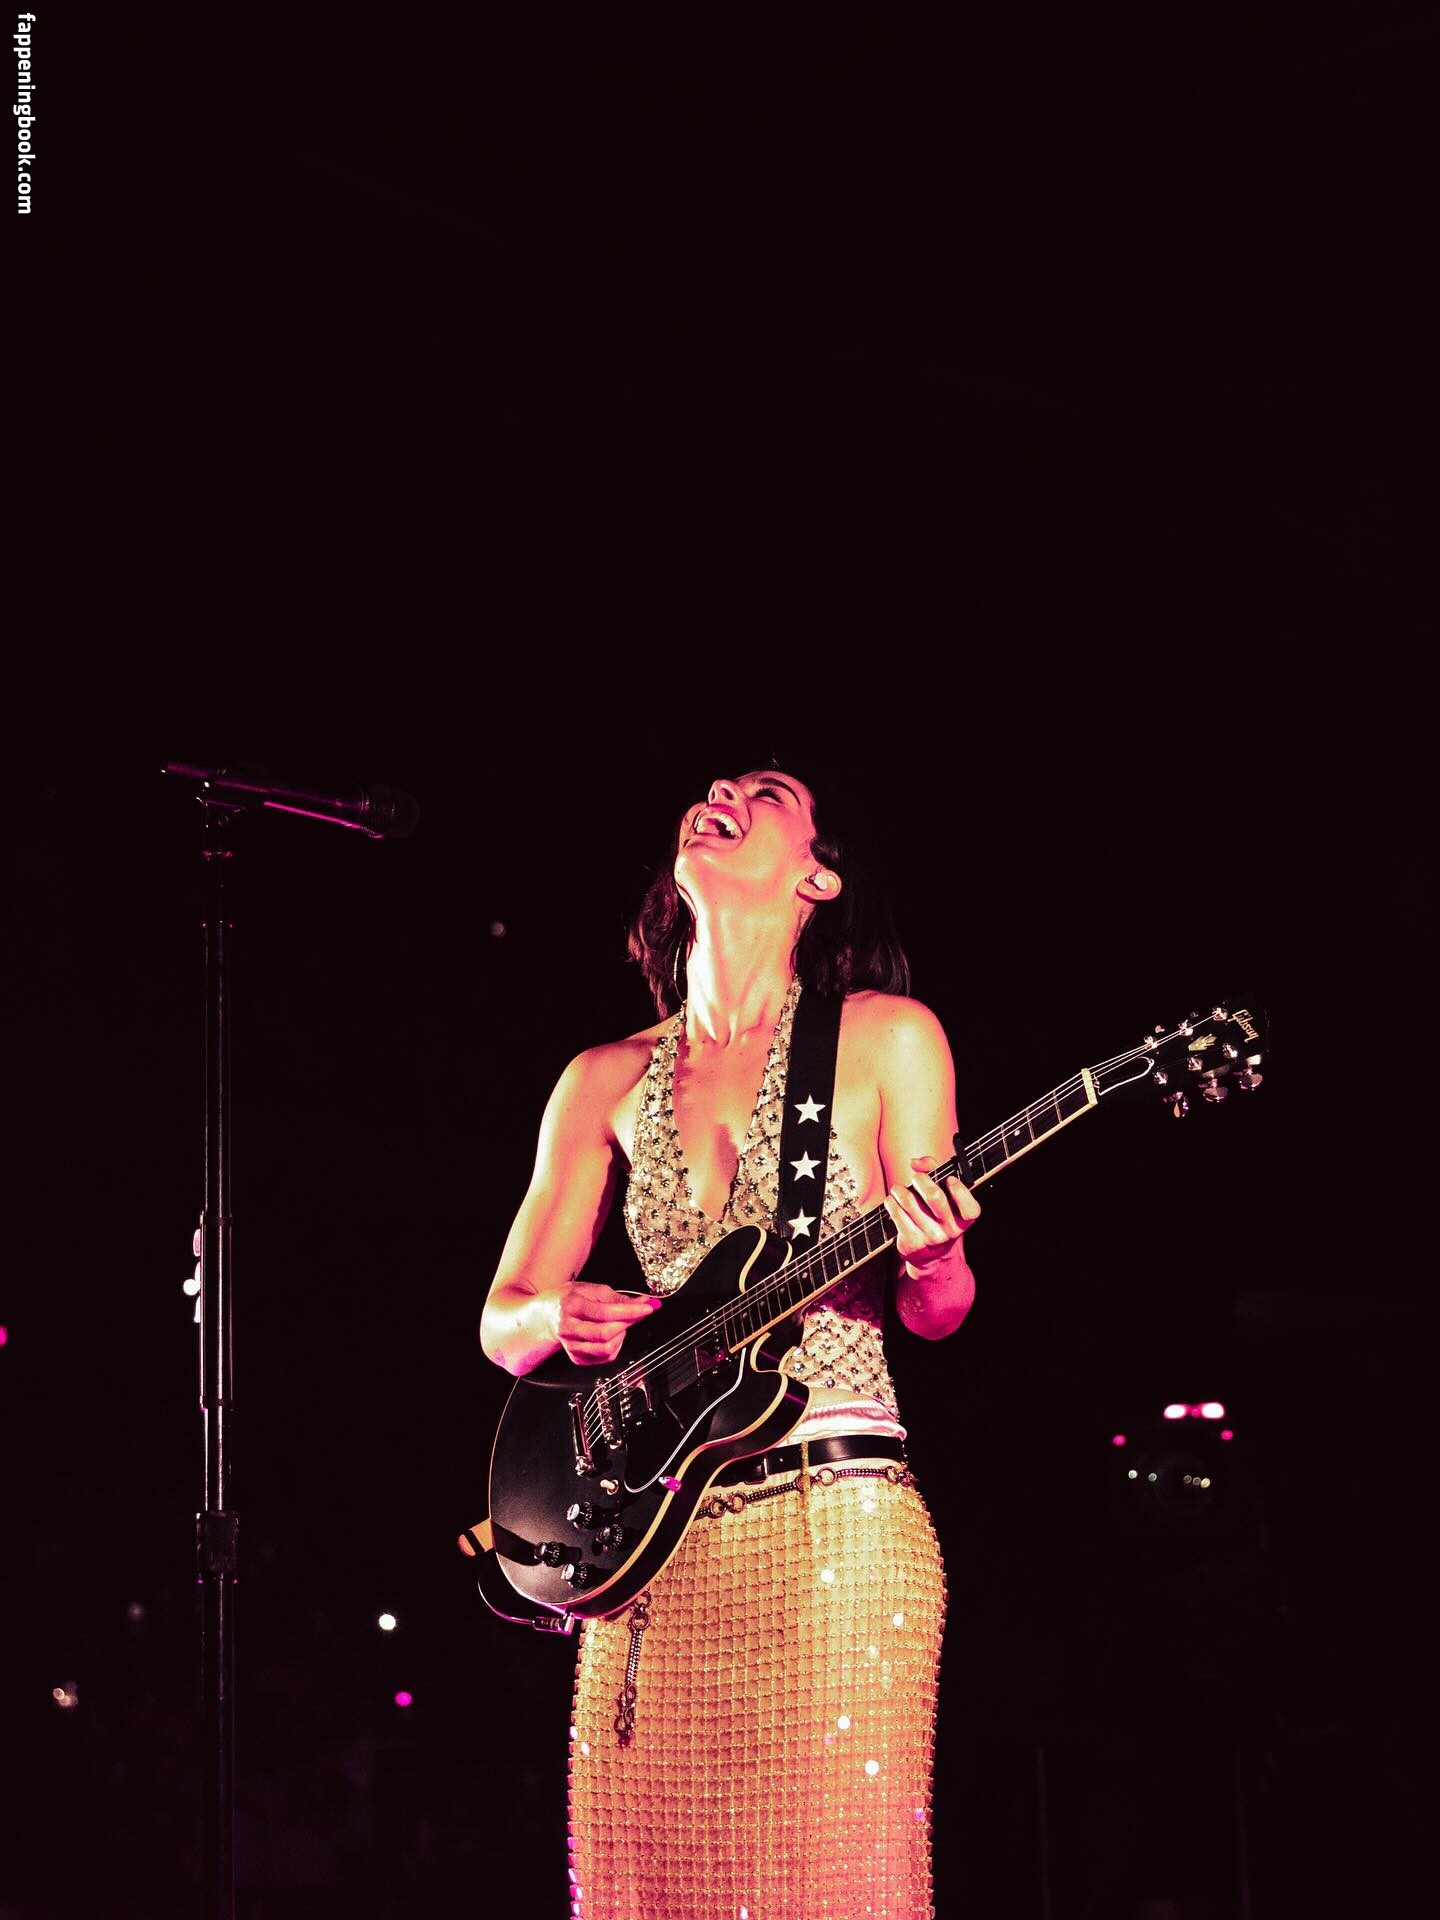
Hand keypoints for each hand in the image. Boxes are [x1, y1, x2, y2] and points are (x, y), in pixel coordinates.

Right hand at [555, 1283, 662, 1365]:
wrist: (548, 1315)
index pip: (604, 1312)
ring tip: (620, 1325)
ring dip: (621, 1337)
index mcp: (572, 1306)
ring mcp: (571, 1345)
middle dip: (627, 1324)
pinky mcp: (576, 1358)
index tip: (647, 1308)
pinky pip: (604, 1358)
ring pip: (606, 1349)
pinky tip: (611, 1335)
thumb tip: (644, 1303)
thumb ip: (620, 1298)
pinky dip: (615, 1346)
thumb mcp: (594, 1290)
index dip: (629, 1312)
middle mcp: (568, 1328)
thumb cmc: (572, 1299)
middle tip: (637, 1315)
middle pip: (605, 1334)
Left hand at [884, 1156, 980, 1278]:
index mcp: (964, 1219)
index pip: (970, 1208)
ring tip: (898, 1189)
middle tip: (916, 1179)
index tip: (949, 1180)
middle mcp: (950, 1230)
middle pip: (935, 1197)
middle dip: (922, 1181)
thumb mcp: (945, 1195)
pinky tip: (892, 1201)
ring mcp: (931, 1237)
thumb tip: (916, 1162)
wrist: (932, 1256)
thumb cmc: (938, 1215)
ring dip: (900, 1190)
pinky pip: (897, 1214)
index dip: (960, 1191)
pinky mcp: (912, 1243)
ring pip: (910, 1202)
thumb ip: (936, 1170)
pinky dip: (891, 1202)